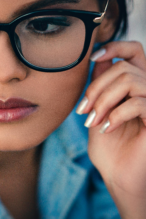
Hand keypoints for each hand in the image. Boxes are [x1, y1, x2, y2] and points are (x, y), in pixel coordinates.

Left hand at [76, 41, 145, 218]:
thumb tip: (98, 59)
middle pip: (123, 66)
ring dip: (103, 101)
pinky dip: (115, 115)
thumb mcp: (98, 110)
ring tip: (92, 121)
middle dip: (96, 88)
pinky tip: (105, 129)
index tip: (93, 57)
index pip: (134, 50)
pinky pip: (138, 102)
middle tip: (83, 111)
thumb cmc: (107, 145)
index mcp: (135, 85)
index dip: (115, 46)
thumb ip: (100, 85)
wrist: (117, 175)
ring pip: (129, 80)